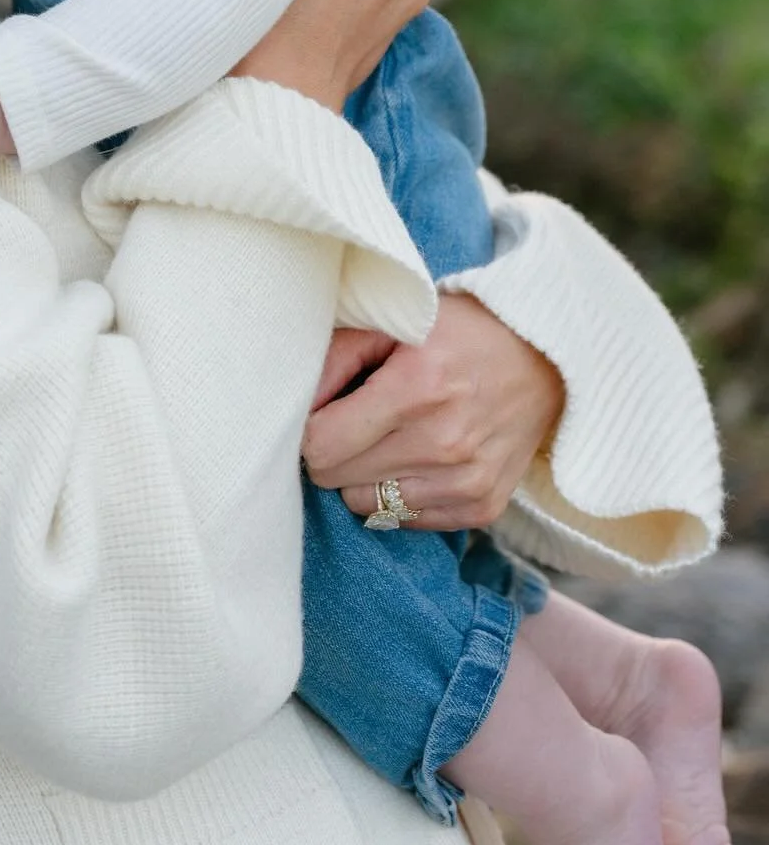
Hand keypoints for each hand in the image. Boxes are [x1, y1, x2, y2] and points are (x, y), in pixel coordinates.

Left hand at [302, 294, 565, 531]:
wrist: (547, 358)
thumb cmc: (460, 333)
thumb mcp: (395, 323)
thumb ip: (336, 358)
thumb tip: (296, 406)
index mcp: (415, 389)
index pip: (321, 445)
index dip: (310, 429)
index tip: (324, 412)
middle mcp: (443, 443)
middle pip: (337, 480)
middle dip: (334, 452)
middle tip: (355, 422)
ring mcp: (466, 481)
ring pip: (366, 507)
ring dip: (365, 477)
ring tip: (388, 439)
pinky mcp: (482, 507)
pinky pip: (406, 521)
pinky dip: (400, 494)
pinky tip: (417, 459)